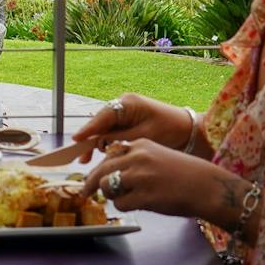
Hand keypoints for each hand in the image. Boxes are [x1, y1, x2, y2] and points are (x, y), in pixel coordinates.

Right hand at [71, 93, 192, 161]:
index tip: (76, 139)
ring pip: (104, 129)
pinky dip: (106, 143)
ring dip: (97, 143)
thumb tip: (98, 144)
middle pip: (100, 123)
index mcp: (128, 104)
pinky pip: (111, 132)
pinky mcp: (128, 122)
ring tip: (86, 160)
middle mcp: (123, 106)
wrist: (188, 131)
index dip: (88, 129)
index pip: (103, 116)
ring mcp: (125, 114)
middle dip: (90, 140)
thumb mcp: (144, 136)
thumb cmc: (170, 131)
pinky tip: (99, 155)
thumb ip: (120, 139)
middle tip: (81, 158)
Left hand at [80, 138, 243, 223]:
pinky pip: (121, 203)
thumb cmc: (186, 174)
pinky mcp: (144, 196)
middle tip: (85, 192)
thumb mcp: (158, 155)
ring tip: (124, 198)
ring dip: (111, 195)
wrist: (208, 187)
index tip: (92, 176)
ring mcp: (140, 177)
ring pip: (108, 186)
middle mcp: (137, 157)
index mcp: (140, 145)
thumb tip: (112, 173)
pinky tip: (137, 205)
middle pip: (102, 170)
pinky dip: (124, 206)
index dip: (99, 167)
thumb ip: (135, 160)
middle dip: (91, 183)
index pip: (109, 154)